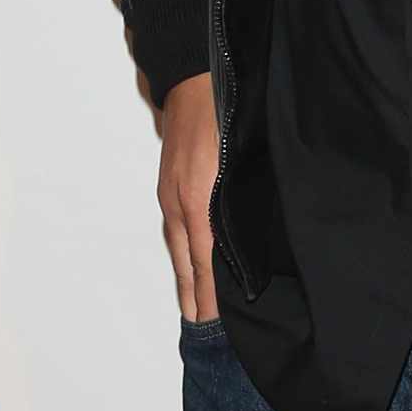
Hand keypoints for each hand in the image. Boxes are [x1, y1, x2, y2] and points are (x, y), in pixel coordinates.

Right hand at [158, 71, 220, 322]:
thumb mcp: (237, 159)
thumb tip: (241, 237)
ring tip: (193, 307)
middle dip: (192, 296)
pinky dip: (181, 253)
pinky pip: (175, 229)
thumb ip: (239, 200)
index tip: (214, 322)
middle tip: (201, 329)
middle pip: (186, 262)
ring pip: (178, 247)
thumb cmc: (222, 115)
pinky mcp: (170, 186)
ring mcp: (171, 195)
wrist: (193, 81)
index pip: (204, 261)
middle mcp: (180, 204)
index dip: (209, 293)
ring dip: (185, 278)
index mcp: (198, 201)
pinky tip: (189, 260)